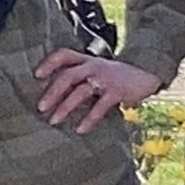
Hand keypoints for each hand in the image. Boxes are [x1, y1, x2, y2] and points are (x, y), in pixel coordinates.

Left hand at [34, 49, 161, 134]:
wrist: (148, 71)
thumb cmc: (118, 75)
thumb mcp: (98, 70)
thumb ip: (81, 77)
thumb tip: (57, 94)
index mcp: (87, 60)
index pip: (64, 55)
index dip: (50, 63)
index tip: (36, 74)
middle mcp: (93, 66)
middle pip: (68, 76)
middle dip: (52, 92)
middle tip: (40, 107)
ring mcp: (105, 78)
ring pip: (80, 91)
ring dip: (65, 107)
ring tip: (54, 121)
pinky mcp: (117, 91)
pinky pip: (100, 106)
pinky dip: (89, 119)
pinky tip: (80, 129)